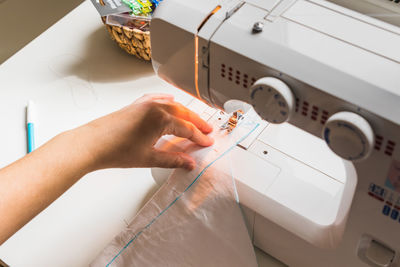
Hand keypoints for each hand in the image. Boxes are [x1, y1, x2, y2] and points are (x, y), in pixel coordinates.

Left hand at [73, 94, 213, 170]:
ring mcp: (145, 104)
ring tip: (194, 120)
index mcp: (161, 119)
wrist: (91, 144)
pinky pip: (157, 99)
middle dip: (198, 123)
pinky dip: (167, 101)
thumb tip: (189, 163)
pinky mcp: (136, 105)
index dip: (199, 137)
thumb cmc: (115, 150)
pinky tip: (170, 101)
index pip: (187, 129)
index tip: (207, 143)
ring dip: (185, 113)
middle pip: (184, 114)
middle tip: (208, 131)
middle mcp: (155, 107)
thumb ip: (173, 160)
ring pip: (173, 105)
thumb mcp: (149, 158)